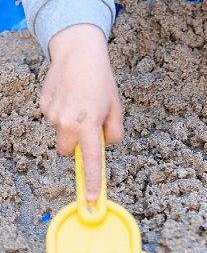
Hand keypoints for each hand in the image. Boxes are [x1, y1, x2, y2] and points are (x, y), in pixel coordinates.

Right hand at [40, 24, 122, 200]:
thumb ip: (113, 131)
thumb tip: (105, 146)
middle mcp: (67, 123)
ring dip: (70, 123)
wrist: (78, 52)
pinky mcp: (44, 105)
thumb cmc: (100, 79)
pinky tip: (69, 92)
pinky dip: (61, 110)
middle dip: (76, 142)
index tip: (92, 200)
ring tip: (80, 99)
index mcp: (88, 124)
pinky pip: (53, 117)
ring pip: (61, 131)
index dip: (91, 182)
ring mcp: (52, 115)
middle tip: (87, 122)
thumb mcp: (115, 105)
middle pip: (67, 150)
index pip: (89, 161)